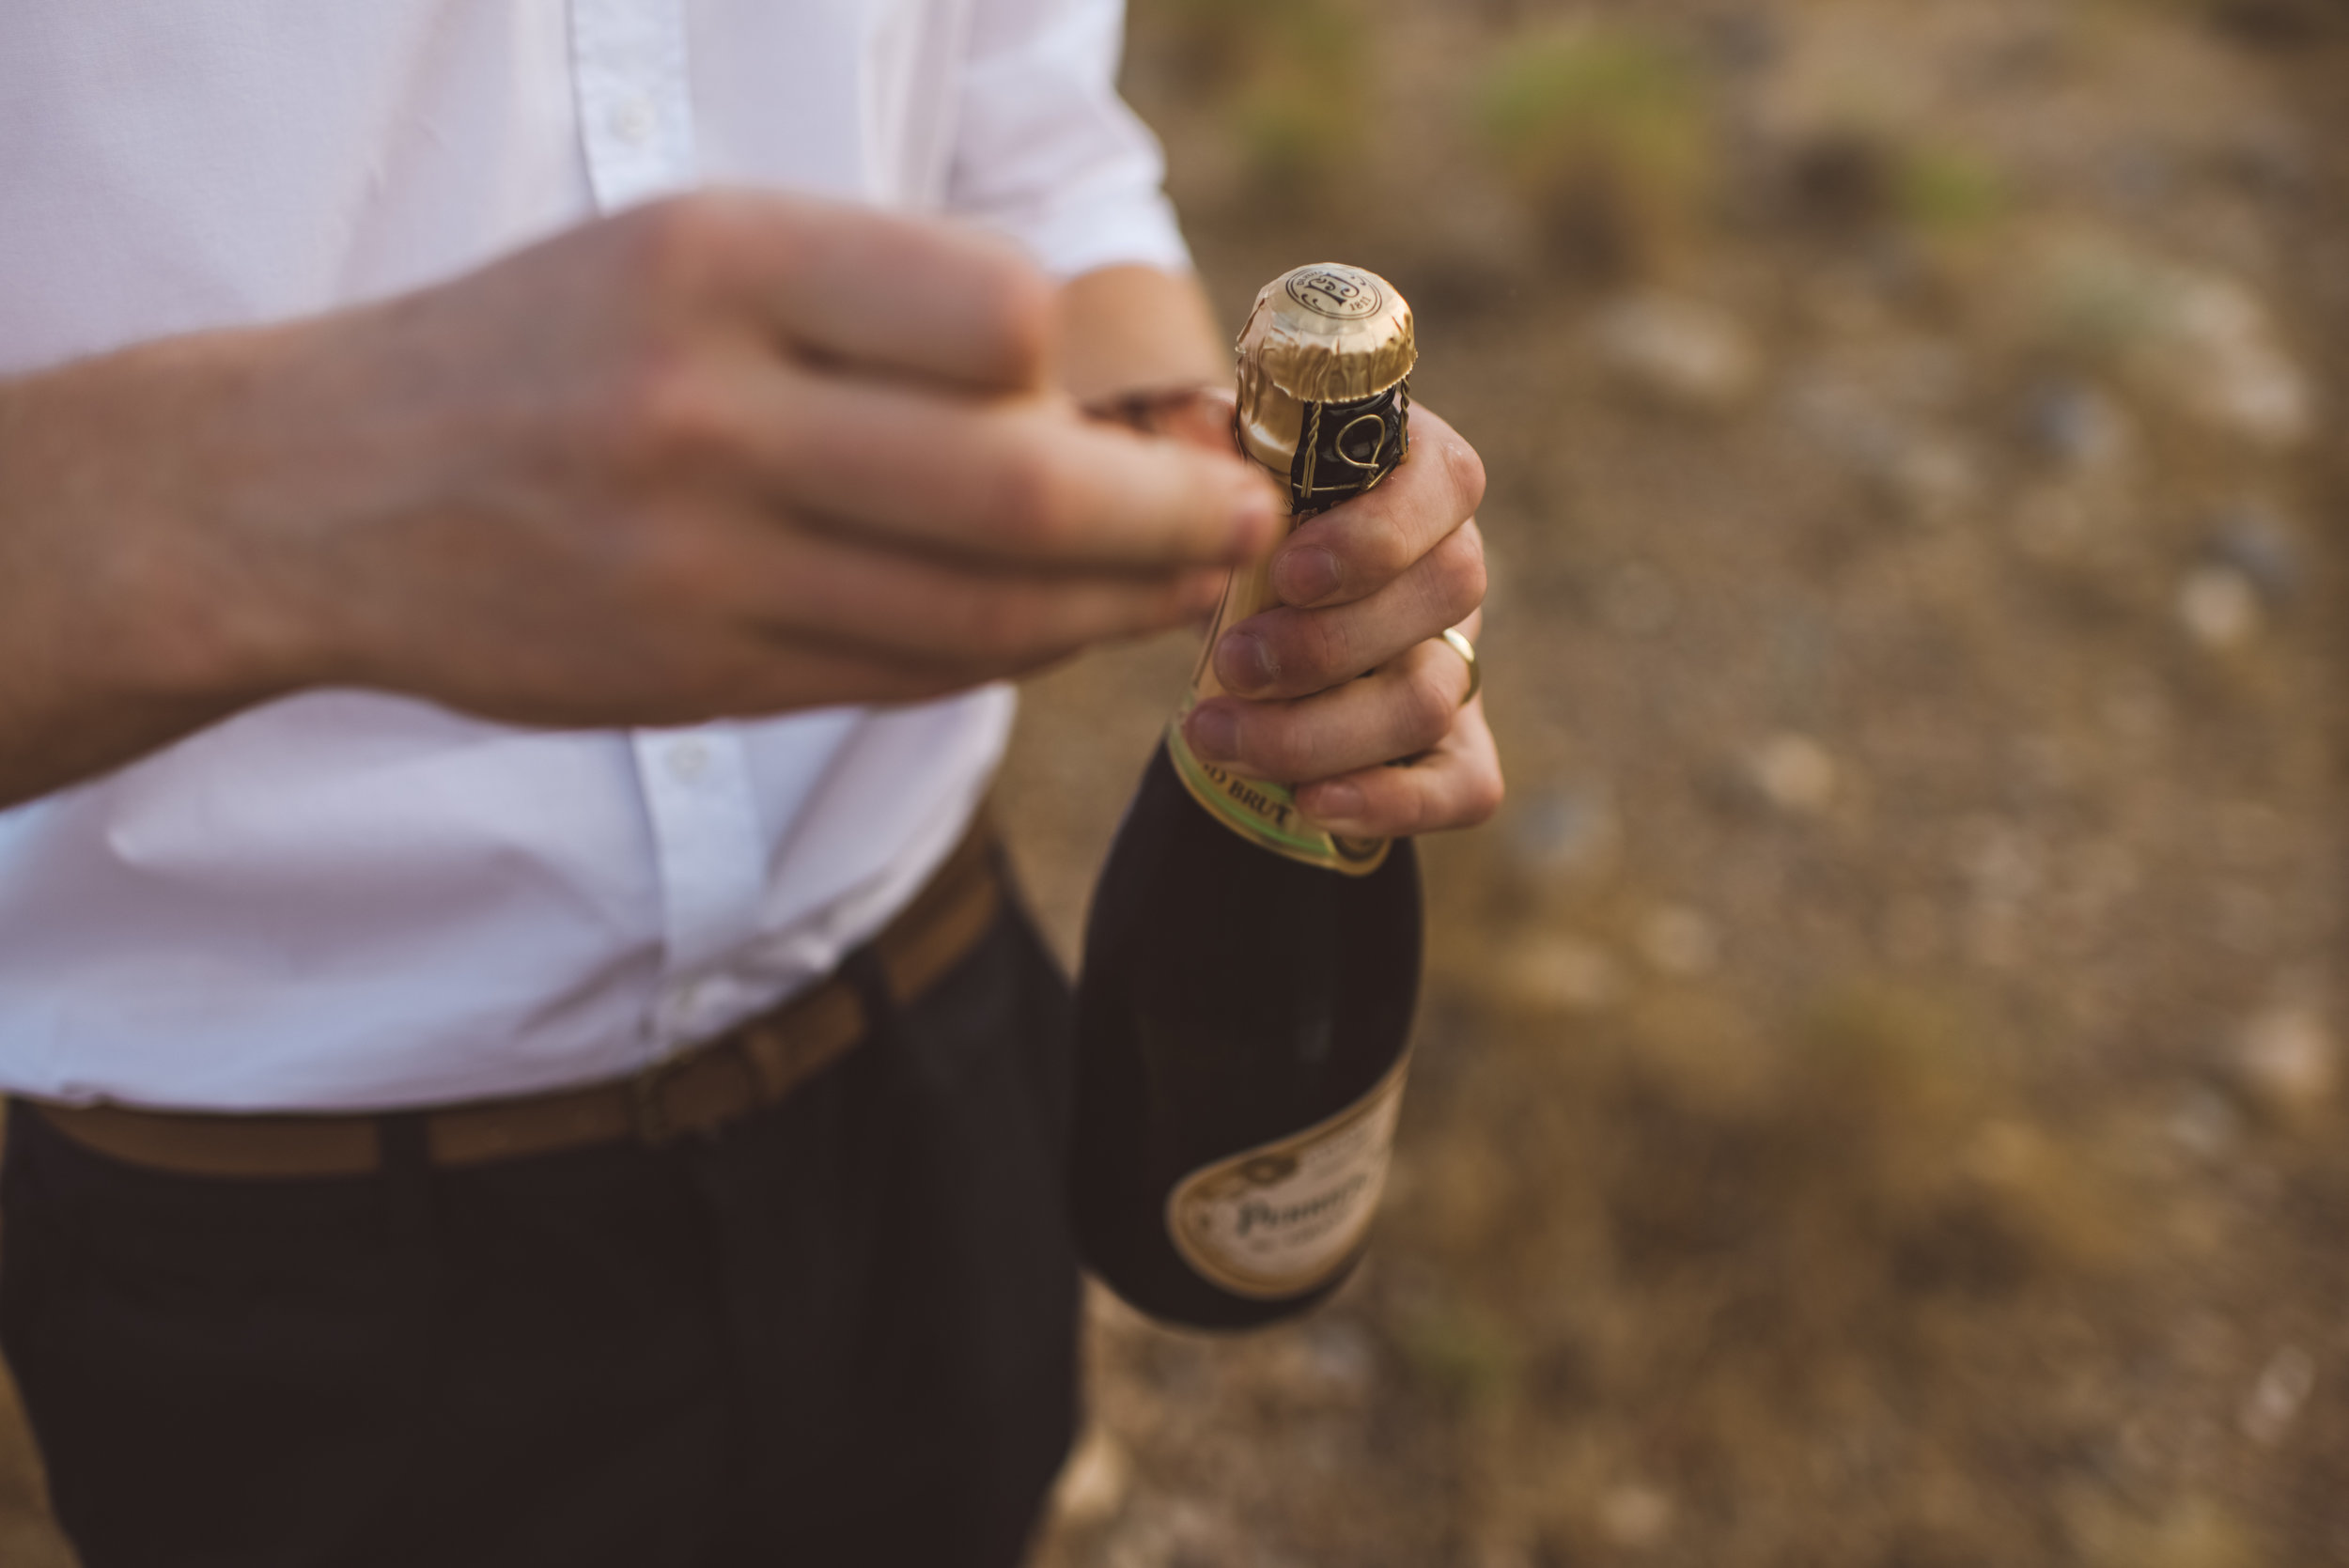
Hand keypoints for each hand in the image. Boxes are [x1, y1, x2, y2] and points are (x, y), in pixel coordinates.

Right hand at [16, 189, 1282, 746]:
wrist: (325, 491)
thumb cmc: (545, 346)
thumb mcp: (689, 253)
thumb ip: (877, 307)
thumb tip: (1090, 393)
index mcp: (721, 264)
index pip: (1002, 315)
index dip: (1088, 369)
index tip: (1130, 396)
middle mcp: (710, 414)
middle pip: (1023, 496)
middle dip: (1172, 525)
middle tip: (1245, 527)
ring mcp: (699, 566)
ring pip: (982, 619)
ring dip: (1116, 614)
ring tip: (1188, 590)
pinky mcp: (700, 679)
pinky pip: (908, 678)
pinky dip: (1010, 661)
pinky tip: (1062, 635)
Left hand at [1175, 403, 1502, 837]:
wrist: (1231, 591)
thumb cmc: (1229, 510)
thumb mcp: (1207, 458)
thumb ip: (1203, 439)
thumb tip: (1194, 450)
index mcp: (1416, 470)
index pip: (1447, 483)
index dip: (1378, 535)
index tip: (1288, 574)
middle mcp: (1452, 560)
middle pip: (1448, 597)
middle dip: (1329, 643)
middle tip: (1233, 664)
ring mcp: (1458, 656)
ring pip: (1433, 698)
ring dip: (1320, 728)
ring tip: (1217, 734)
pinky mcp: (1451, 744)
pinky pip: (1466, 785)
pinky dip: (1392, 801)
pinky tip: (1308, 802)